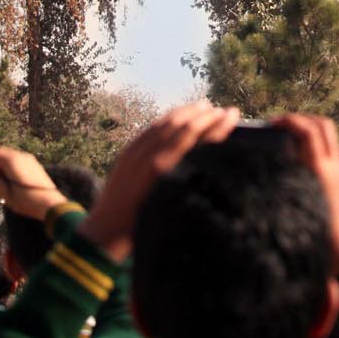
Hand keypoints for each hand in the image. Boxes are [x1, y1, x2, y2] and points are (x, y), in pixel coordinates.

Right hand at [0, 147, 65, 218]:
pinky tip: (1, 181)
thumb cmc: (27, 201)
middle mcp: (21, 156)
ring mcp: (28, 159)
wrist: (51, 204)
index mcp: (12, 161)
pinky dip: (4, 167)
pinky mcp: (32, 164)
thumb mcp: (5, 192)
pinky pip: (14, 161)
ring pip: (6, 156)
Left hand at [79, 100, 237, 260]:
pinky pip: (150, 129)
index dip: (219, 126)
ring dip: (187, 112)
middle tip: (222, 109)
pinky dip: (167, 119)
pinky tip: (176, 115)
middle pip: (183, 128)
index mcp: (168, 175)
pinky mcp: (126, 153)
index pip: (200, 141)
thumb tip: (216, 162)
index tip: (233, 114)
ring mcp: (137, 155)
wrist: (106, 232)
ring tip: (203, 105)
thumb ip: (192, 183)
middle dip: (205, 115)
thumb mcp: (174, 207)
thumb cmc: (146, 226)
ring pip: (166, 124)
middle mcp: (153, 161)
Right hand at [276, 114, 338, 272]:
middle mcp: (336, 169)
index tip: (271, 123)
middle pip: (323, 126)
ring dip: (308, 132)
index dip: (290, 121)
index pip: (309, 131)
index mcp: (324, 173)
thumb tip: (266, 173)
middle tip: (280, 124)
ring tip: (285, 140)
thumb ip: (288, 189)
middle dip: (302, 119)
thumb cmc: (326, 247)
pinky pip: (329, 157)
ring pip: (328, 140)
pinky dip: (313, 149)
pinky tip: (295, 163)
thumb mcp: (302, 216)